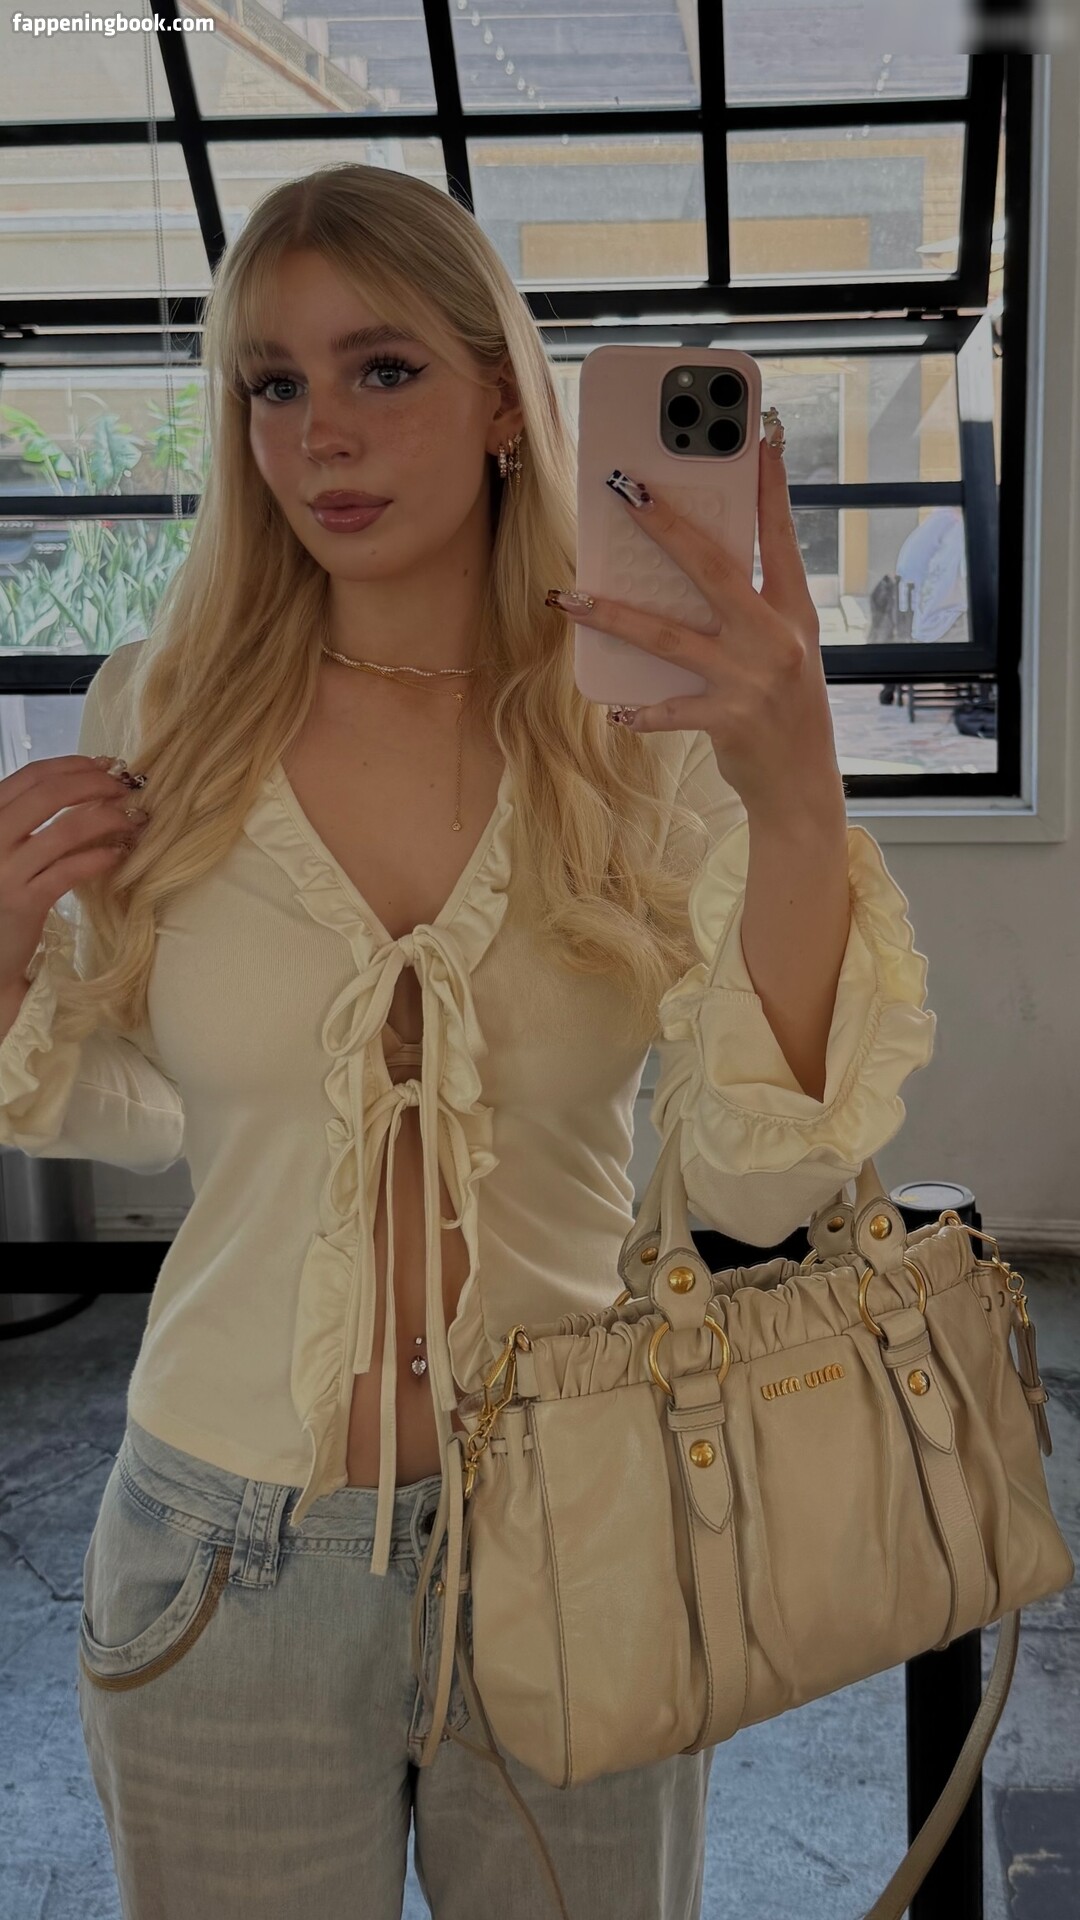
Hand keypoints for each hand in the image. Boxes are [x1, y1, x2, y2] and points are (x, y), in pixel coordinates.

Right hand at [0, 755, 148, 990]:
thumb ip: (31, 817)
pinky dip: (100, 857)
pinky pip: (70, 870)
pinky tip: (118, 853)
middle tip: (125, 788)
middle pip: (49, 794)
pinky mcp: (24, 901)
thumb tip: (86, 783)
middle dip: (94, 785)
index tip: (105, 765)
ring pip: (66, 830)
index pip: (31, 776)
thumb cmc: (2, 888)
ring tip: (132, 819)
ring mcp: (5, 870)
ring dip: (107, 818)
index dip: (73, 766)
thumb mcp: (6, 844)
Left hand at [552, 428, 842, 820]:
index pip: (780, 537)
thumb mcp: (783, 650)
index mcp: (794, 612)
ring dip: (612, 615)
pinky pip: (670, 710)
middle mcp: (776, 638)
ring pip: (669, 637)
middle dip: (665, 525)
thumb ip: (748, 611)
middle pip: (712, 568)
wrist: (802, 784)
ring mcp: (751, 678)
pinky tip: (615, 710)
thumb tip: (685, 568)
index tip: (756, 440)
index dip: (769, 488)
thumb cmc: (784, 709)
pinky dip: (640, 712)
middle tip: (624, 489)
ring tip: (568, 597)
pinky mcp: (728, 720)